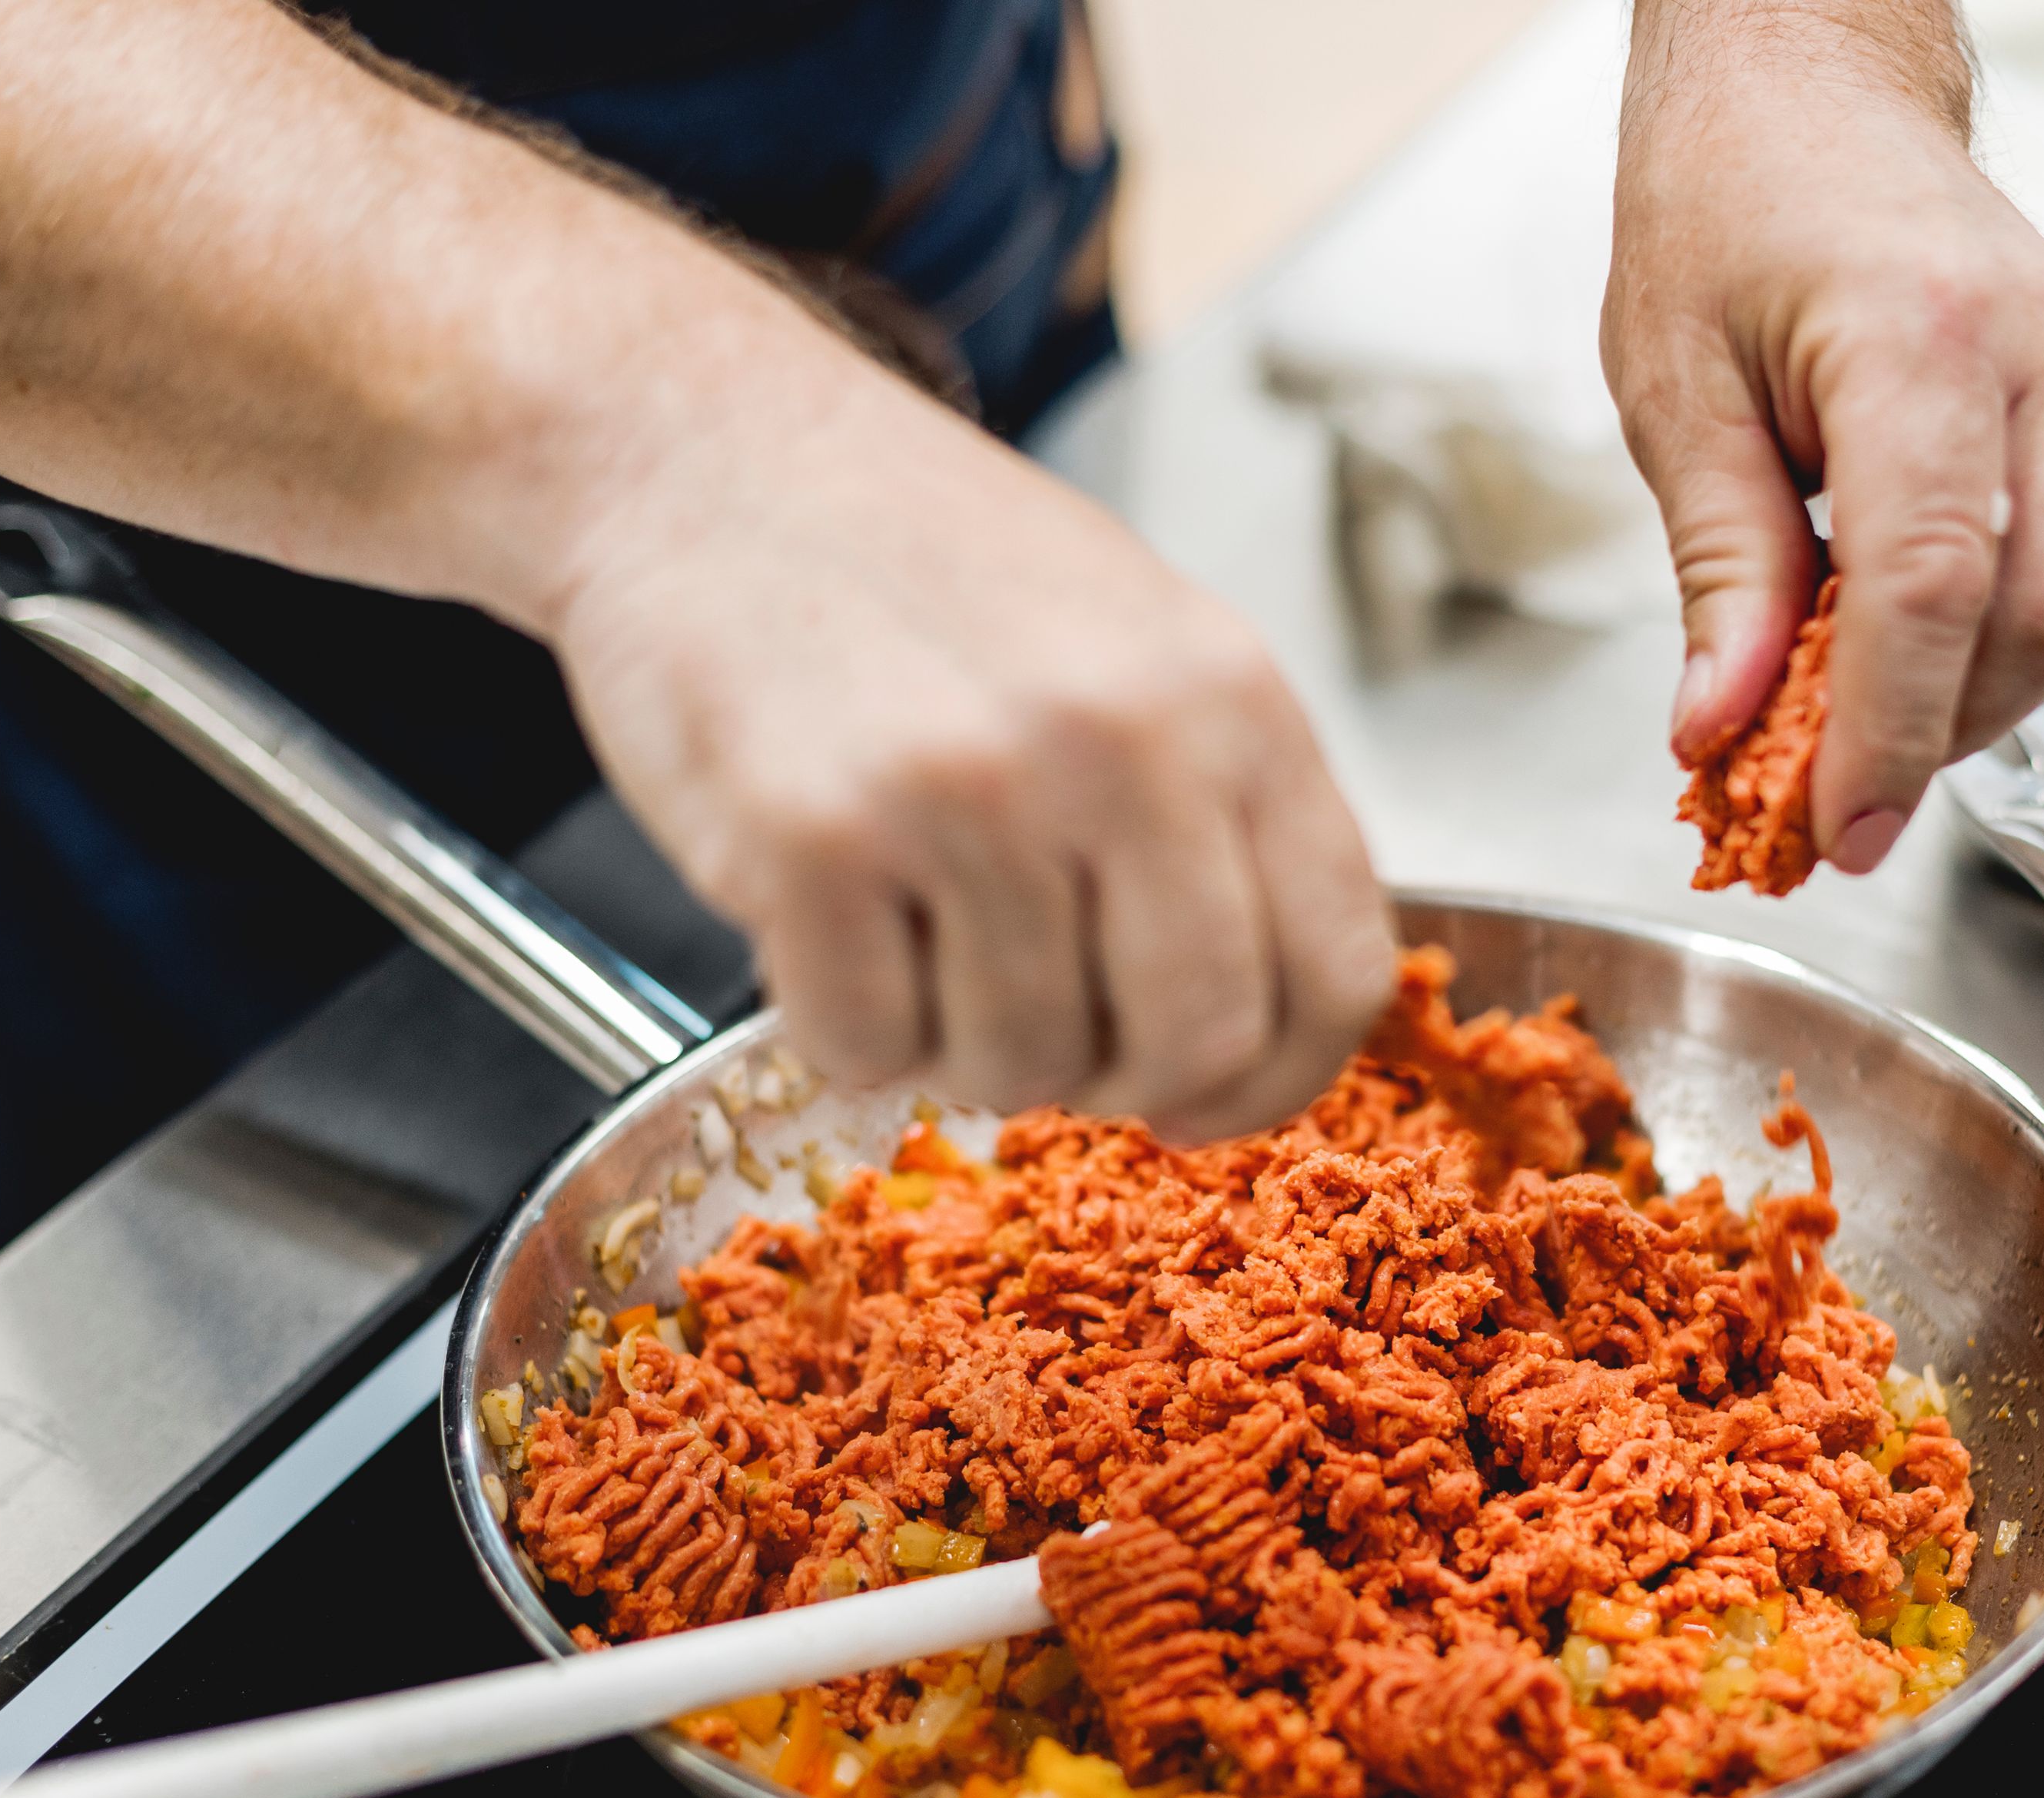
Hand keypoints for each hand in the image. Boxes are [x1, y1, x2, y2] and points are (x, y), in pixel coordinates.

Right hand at [541, 334, 1395, 1140]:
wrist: (705, 452)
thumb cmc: (920, 559)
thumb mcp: (1138, 642)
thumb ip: (1217, 813)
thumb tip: (1257, 1028)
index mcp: (1231, 698)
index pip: (1338, 970)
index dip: (1277, 1079)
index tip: (1205, 1099)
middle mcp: (1119, 742)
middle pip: (1195, 1042)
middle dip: (1115, 1079)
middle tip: (1042, 1030)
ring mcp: (967, 790)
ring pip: (1020, 1064)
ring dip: (957, 1043)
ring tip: (913, 926)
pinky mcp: (815, 837)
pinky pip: (865, 1047)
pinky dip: (841, 1027)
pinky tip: (827, 921)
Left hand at [1602, 4, 2043, 871]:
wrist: (1811, 89)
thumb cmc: (1729, 203)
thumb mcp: (1675, 393)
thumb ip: (1719, 574)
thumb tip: (1722, 731)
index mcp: (1916, 340)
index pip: (1932, 585)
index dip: (1890, 734)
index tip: (1836, 825)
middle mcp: (2040, 354)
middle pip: (2040, 618)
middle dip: (1941, 740)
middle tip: (1836, 809)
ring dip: (1970, 703)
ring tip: (1854, 736)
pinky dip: (1992, 639)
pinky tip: (1902, 652)